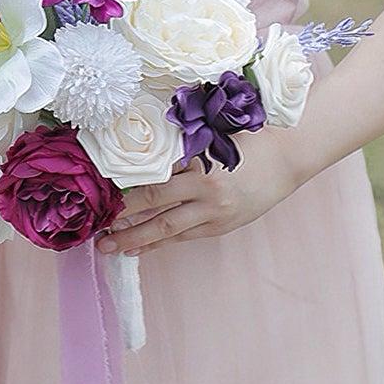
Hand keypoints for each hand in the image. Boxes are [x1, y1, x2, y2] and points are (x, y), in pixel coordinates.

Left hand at [98, 130, 300, 253]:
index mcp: (201, 164)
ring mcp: (216, 212)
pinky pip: (185, 236)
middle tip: (96, 231)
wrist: (288, 156)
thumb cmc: (247, 136)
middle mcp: (207, 191)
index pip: (154, 180)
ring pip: (168, 230)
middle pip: (155, 208)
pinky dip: (161, 242)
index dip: (125, 191)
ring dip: (137, 239)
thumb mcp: (212, 135)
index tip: (100, 197)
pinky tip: (141, 248)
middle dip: (123, 221)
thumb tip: (140, 151)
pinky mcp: (222, 226)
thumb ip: (181, 147)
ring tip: (110, 247)